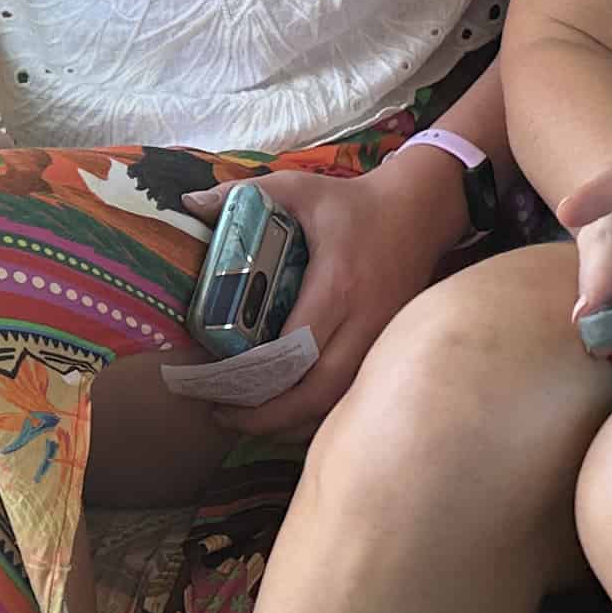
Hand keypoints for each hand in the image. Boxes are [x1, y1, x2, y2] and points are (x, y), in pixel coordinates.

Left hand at [187, 155, 474, 439]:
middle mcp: (364, 320)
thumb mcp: (301, 188)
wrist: (422, 210)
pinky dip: (320, 413)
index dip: (257, 377)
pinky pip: (352, 393)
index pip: (296, 349)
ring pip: (338, 401)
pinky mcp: (387, 346)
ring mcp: (380, 338)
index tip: (217, 387)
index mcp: (337, 285)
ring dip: (294, 422)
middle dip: (269, 416)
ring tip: (250, 424)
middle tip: (224, 416)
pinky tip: (289, 416)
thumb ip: (244, 194)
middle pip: (318, 390)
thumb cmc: (355, 203)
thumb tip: (189, 204)